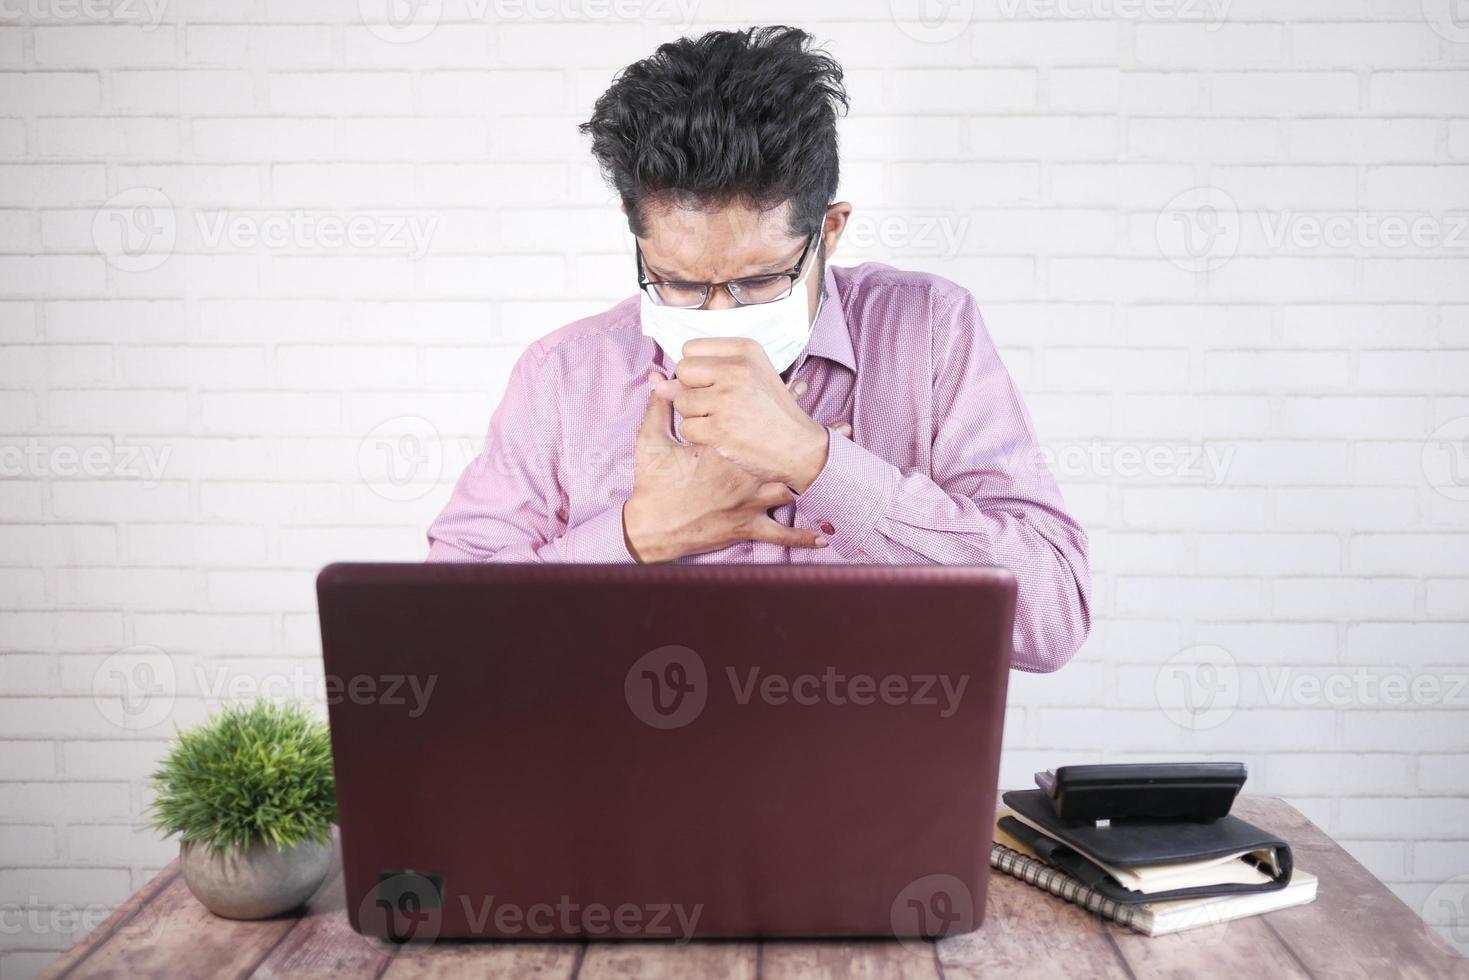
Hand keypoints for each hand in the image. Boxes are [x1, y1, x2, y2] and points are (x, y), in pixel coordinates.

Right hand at [622, 376, 828, 563]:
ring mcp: (746, 504)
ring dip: (817, 481)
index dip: (782, 403)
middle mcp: (741, 476)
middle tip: (843, 430)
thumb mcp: (651, 442)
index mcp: (721, 450)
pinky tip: (824, 535)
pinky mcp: (745, 528)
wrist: (651, 529)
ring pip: (790, 491)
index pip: (757, 420)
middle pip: (784, 454)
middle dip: (812, 441)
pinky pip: (779, 535)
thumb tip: (656, 378)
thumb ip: (658, 408)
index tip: (806, 386)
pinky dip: (802, 536)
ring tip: (844, 472)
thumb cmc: (651, 485)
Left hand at [671, 337, 829, 490]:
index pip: (690, 349)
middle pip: (682, 371)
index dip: (697, 370)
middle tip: (718, 404)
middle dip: (692, 390)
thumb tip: (658, 382)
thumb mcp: (750, 376)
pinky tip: (722, 435)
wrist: (799, 447)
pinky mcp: (720, 429)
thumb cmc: (772, 410)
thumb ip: (705, 373)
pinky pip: (687, 428)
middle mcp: (736, 370)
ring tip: (723, 420)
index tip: (716, 383)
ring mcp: (727, 400)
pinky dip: (699, 436)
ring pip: (681, 401)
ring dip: (695, 415)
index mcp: (746, 349)